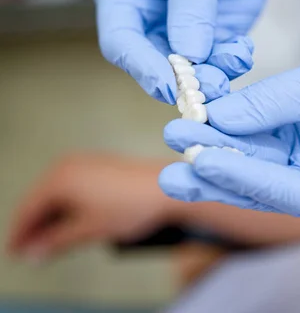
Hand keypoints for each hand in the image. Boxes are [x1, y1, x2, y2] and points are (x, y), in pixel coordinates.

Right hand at [7, 153, 179, 261]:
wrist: (169, 188)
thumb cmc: (133, 205)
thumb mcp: (89, 230)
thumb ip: (56, 242)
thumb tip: (35, 252)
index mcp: (60, 178)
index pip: (28, 209)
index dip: (21, 234)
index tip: (16, 252)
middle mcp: (69, 164)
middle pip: (41, 199)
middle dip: (36, 225)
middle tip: (32, 250)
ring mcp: (86, 161)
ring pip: (58, 193)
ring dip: (53, 215)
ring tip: (52, 239)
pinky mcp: (101, 164)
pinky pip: (74, 186)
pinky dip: (69, 204)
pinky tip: (73, 220)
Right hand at [94, 0, 286, 102]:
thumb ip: (191, 9)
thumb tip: (189, 57)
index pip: (121, 44)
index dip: (142, 69)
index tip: (169, 87)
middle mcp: (148, 22)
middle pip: (155, 67)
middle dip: (184, 80)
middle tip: (212, 86)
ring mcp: (181, 34)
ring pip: (190, 71)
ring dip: (213, 75)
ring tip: (235, 61)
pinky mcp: (211, 39)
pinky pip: (218, 63)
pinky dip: (232, 62)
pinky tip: (243, 49)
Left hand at [158, 0, 299, 215]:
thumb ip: (273, 103)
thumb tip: (218, 118)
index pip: (293, 193)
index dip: (247, 179)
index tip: (203, 160)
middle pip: (264, 187)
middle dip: (217, 174)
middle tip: (171, 171)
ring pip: (251, 166)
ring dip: (212, 150)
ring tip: (174, 135)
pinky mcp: (290, 144)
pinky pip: (251, 142)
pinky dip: (225, 130)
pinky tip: (194, 118)